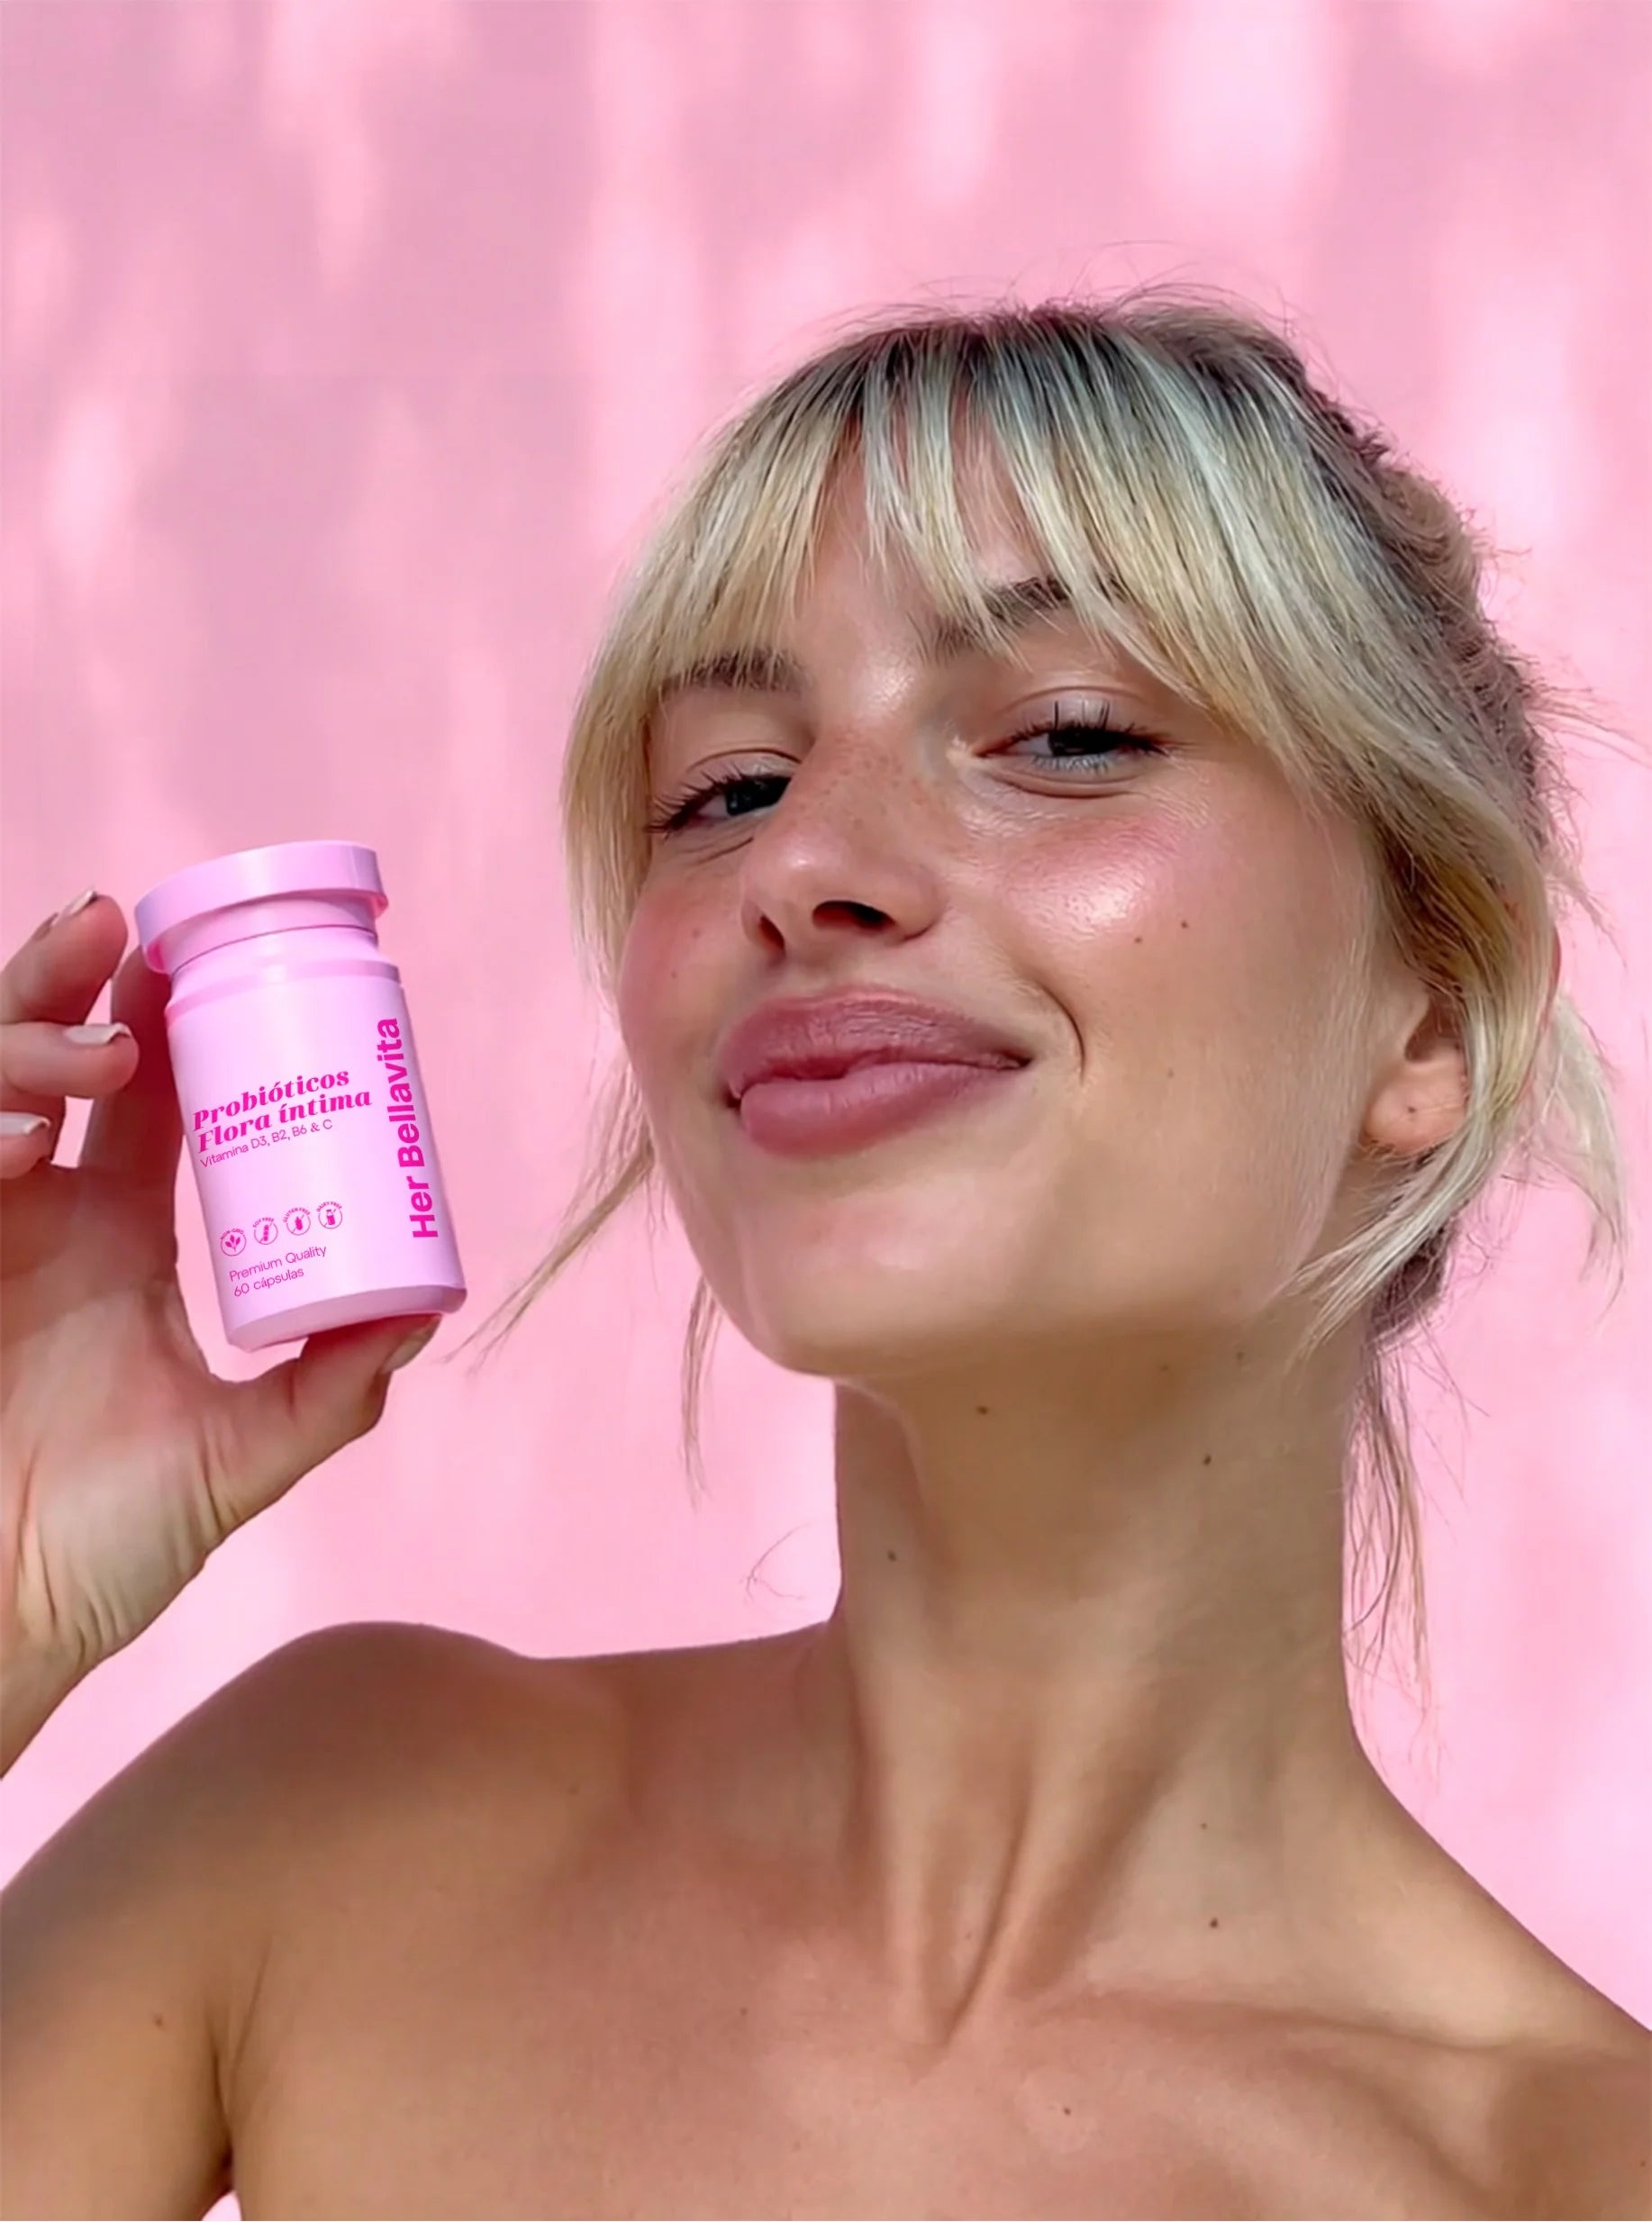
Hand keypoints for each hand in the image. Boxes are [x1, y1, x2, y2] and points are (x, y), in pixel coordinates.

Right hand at [1, 892, 439, 1706]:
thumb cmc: (98, 1551)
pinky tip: (25, 1142)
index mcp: (117, 1238)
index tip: (214, 963)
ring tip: (102, 1051)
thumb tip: (426, 1312)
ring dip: (30, 1035)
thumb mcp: (237, 1460)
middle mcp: (41, 1218)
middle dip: (76, 978)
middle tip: (127, 934)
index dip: (172, 1018)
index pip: (148, 1096)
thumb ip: (325, 1394)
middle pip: (51, 1054)